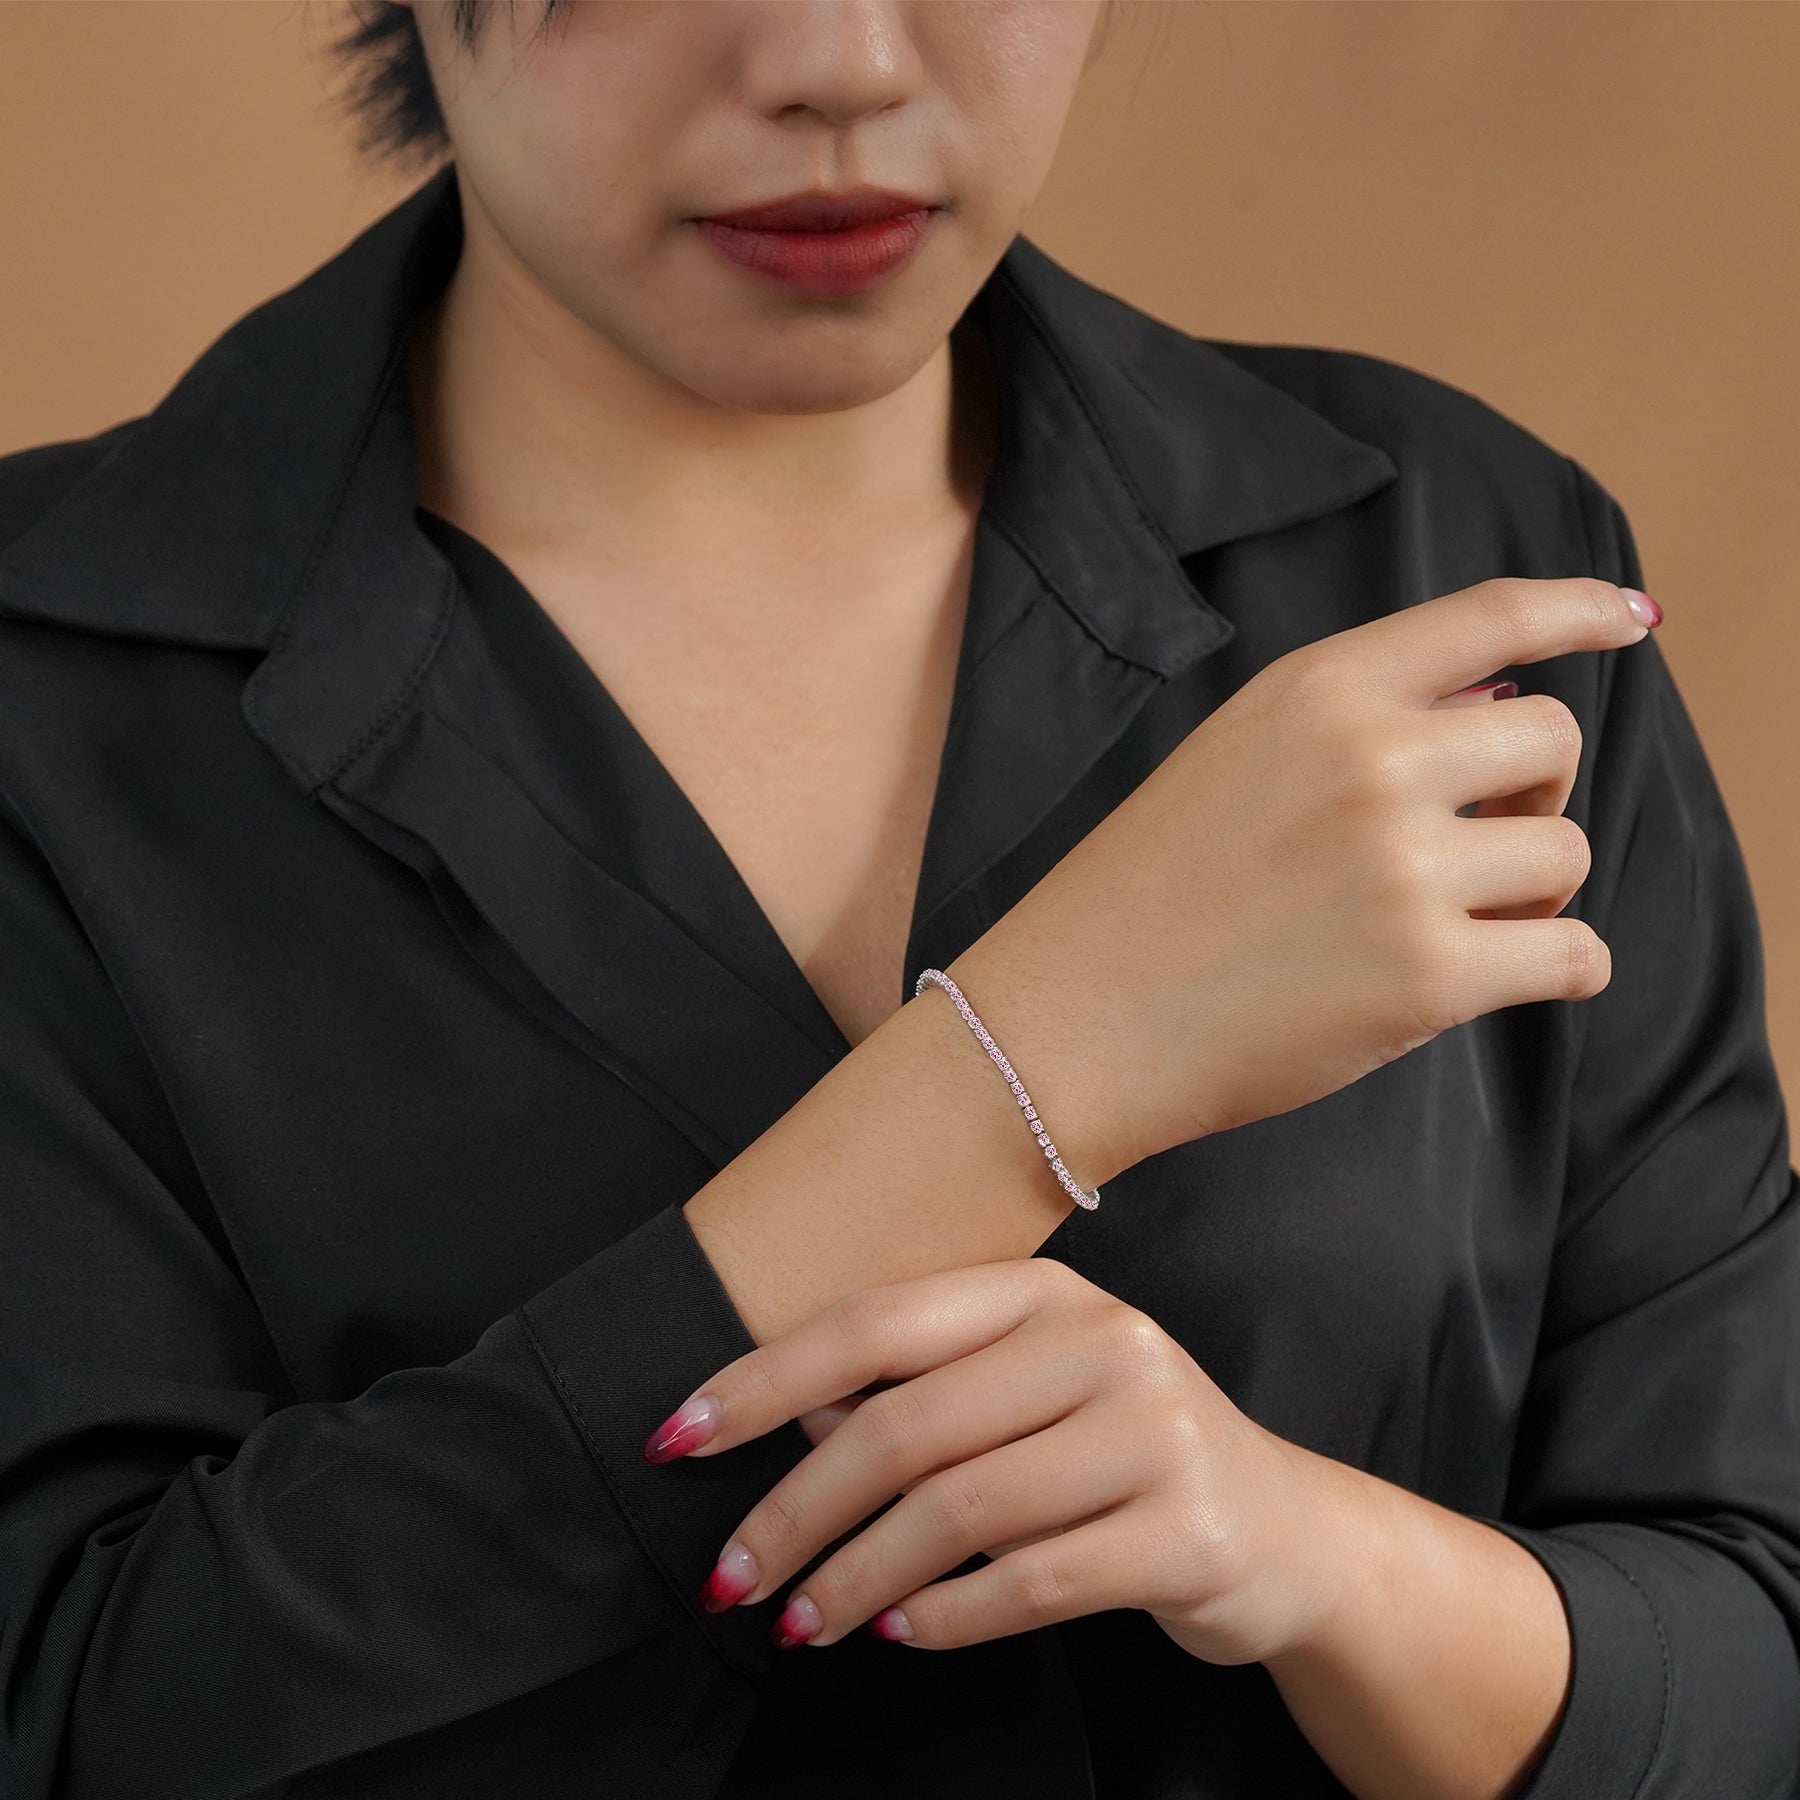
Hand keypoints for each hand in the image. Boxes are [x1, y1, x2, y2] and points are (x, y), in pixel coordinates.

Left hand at [643, 1258, 1343, 1661]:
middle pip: (905, 1427)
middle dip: (794, 1511)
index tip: (676, 1437)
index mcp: (1045, 1293)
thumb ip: (925, 1392)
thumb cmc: (1123, 1454)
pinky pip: (1028, 1584)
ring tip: (801, 1622)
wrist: (1287, 1533)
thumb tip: (792, 1426)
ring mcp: (1151, 1433)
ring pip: (958, 1512)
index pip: (876, 1323)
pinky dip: (942, 1618)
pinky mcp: (1184, 1532)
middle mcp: (1102, 1342)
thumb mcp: (1030, 1393)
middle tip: (730, 1577)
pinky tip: (898, 1631)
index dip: (763, 1379)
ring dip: (856, 1578)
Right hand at [944, 579, 1662, 1180]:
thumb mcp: (1234, 756)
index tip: (1632, 620)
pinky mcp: (1427, 978)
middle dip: (1535, 793)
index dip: (1581, 609)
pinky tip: (1500, 978)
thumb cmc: (1144, 894)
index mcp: (1318, 689)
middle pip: (1555, 740)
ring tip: (1448, 925)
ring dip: (1531, 892)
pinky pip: (1576, 956)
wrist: (1070, 1018)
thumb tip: (1502, 698)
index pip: (1491, 618)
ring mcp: (1402, 868)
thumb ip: (1358, 719)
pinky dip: (1556, 968)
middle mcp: (1372, 759)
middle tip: (1476, 842)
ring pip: (1566, 854)